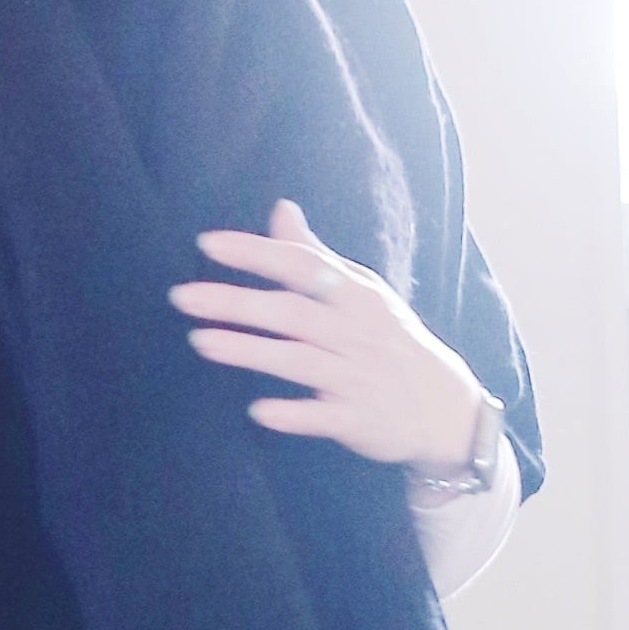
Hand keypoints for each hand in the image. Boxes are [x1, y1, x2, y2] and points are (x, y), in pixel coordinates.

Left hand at [171, 200, 487, 472]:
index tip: (208, 244)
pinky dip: (293, 414)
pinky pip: (322, 417)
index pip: (302, 266)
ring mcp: (357, 378)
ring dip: (250, 351)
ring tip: (201, 341)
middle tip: (182, 296)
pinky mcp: (358, 421)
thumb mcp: (363, 293)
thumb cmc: (391, 341)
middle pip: (292, 312)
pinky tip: (258, 411)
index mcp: (356, 296)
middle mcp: (356, 333)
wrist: (447, 410)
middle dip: (237, 302)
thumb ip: (316, 256)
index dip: (256, 253)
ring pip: (299, 361)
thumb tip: (281, 208)